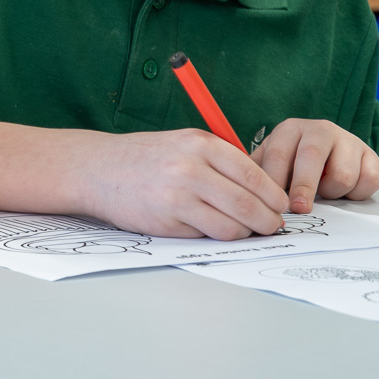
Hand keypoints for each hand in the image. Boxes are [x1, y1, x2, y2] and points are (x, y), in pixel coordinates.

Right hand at [70, 128, 290, 239]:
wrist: (97, 168)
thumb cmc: (145, 157)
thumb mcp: (184, 143)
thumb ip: (221, 161)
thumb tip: (265, 191)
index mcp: (201, 144)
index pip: (254, 175)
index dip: (274, 196)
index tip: (280, 206)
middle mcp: (190, 168)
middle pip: (249, 205)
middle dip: (268, 221)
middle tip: (272, 226)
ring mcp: (178, 197)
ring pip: (232, 227)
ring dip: (243, 232)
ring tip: (240, 227)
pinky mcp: (167, 222)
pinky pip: (206, 235)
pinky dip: (213, 235)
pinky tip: (204, 224)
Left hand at [253, 118, 378, 212]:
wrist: (334, 152)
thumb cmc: (295, 163)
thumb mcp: (273, 163)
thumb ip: (259, 175)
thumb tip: (243, 196)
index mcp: (290, 129)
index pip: (278, 153)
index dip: (274, 181)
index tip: (271, 203)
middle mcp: (320, 129)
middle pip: (311, 157)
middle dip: (303, 187)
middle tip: (299, 208)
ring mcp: (348, 140)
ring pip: (342, 175)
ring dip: (332, 193)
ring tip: (325, 192)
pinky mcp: (371, 155)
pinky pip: (368, 181)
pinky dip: (357, 193)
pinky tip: (347, 191)